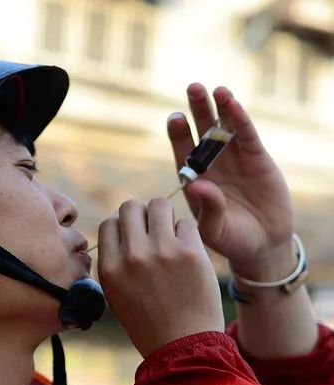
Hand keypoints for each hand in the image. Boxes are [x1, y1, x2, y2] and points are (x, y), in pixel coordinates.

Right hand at [98, 198, 223, 357]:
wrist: (184, 347)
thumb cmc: (148, 322)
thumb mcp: (115, 294)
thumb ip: (113, 260)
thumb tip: (118, 226)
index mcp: (110, 267)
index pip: (109, 222)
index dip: (122, 227)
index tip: (134, 239)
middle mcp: (132, 256)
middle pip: (131, 206)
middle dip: (141, 214)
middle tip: (153, 231)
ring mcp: (162, 252)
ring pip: (159, 204)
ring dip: (164, 215)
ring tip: (170, 234)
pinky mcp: (191, 252)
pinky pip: (186, 222)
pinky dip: (186, 232)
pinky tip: (187, 251)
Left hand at [167, 83, 295, 280]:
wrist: (261, 243)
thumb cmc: (230, 239)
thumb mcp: (214, 230)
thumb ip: (207, 209)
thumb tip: (198, 186)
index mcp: (194, 178)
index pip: (183, 151)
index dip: (179, 134)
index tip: (175, 118)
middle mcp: (211, 164)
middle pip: (201, 131)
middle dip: (197, 110)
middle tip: (192, 88)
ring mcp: (234, 159)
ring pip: (224, 128)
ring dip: (219, 108)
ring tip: (214, 88)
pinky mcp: (256, 158)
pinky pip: (247, 136)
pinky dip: (241, 119)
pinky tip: (233, 103)